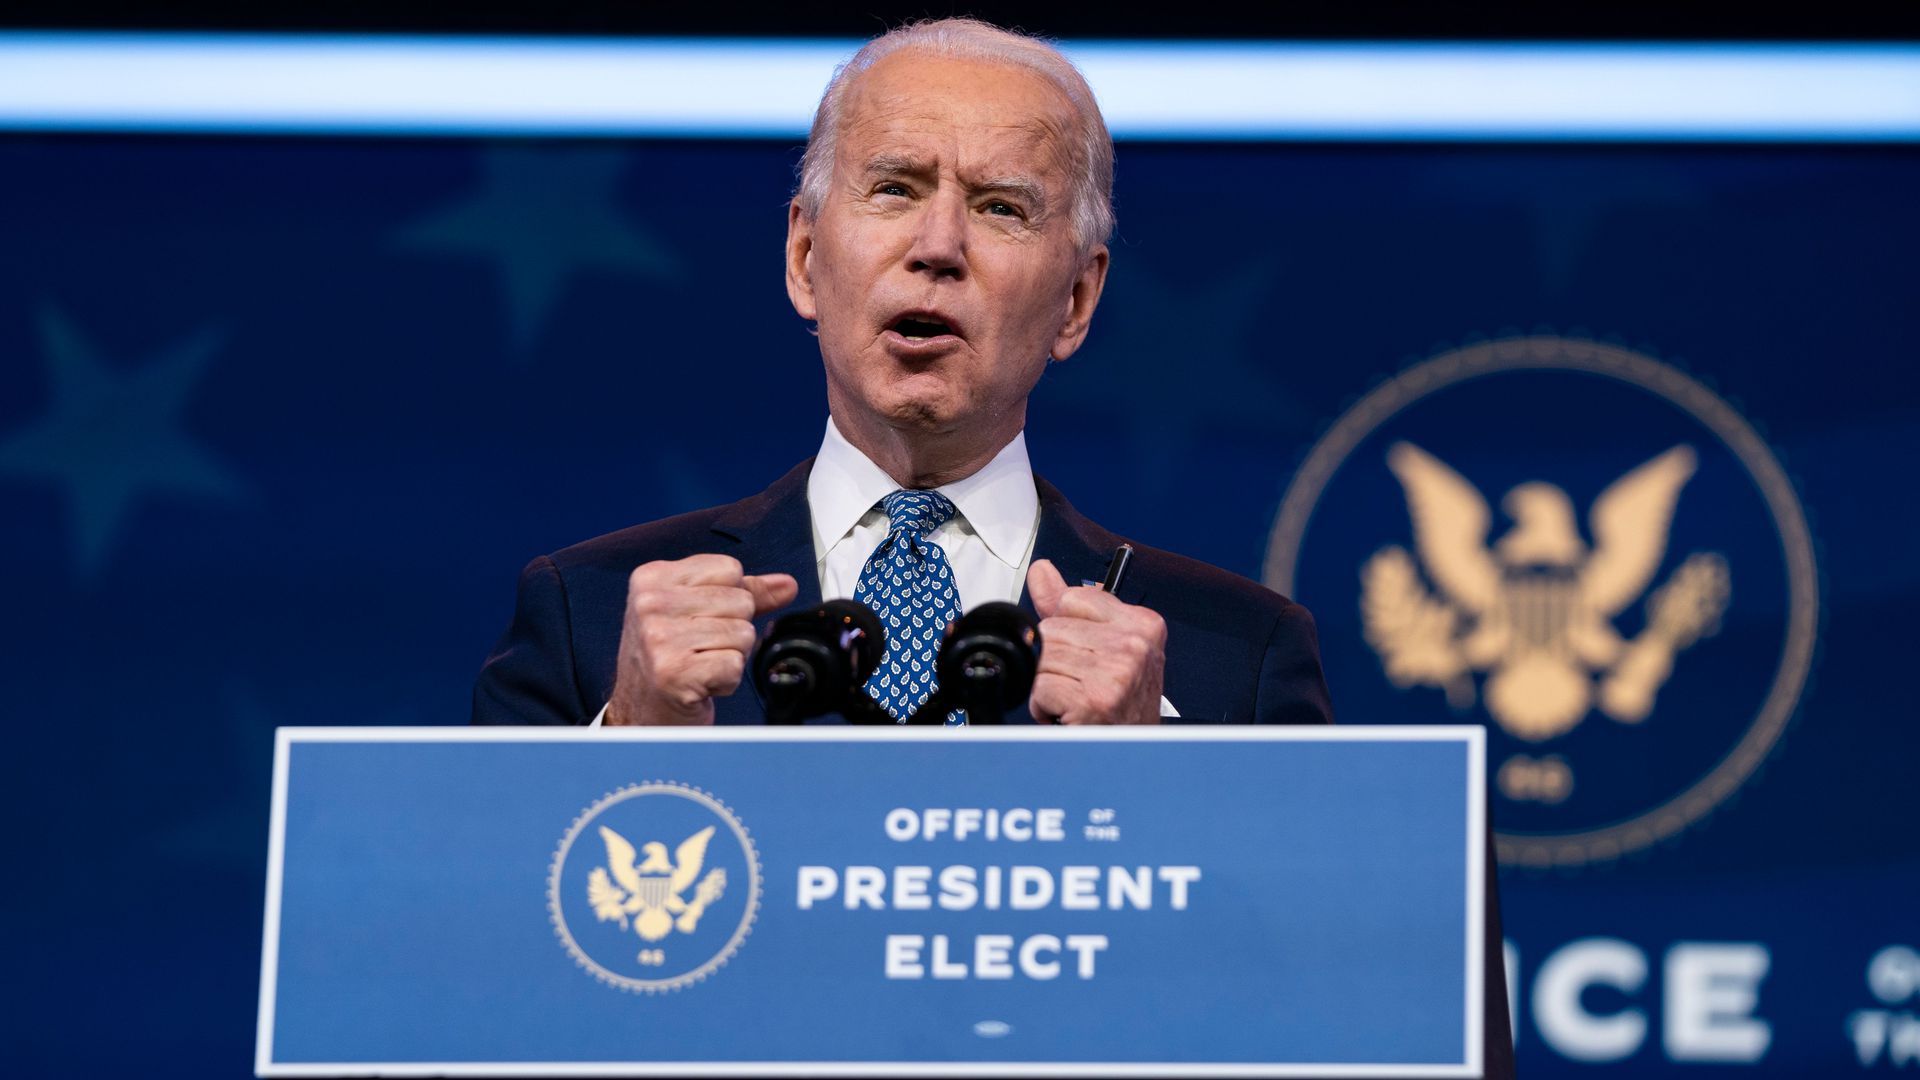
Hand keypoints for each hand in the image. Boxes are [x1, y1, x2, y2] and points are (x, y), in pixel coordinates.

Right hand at [606, 554, 797, 725]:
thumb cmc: (668, 658)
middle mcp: (650, 604)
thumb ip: (744, 593)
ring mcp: (659, 638)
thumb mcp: (695, 612)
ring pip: (743, 633)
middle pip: (741, 600)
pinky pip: (735, 665)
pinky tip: (700, 683)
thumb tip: (786, 585)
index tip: (700, 619)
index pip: (730, 568)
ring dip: (730, 656)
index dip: (730, 598)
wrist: (641, 710)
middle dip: (732, 629)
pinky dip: (726, 680)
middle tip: (699, 648)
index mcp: (653, 578)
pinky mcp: (674, 673)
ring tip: (700, 665)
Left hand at [1025, 558, 1165, 724]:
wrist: (1135, 754)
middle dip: (1053, 660)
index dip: (1067, 630)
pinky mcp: (1094, 699)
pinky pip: (1039, 686)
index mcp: (1142, 624)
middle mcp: (1134, 645)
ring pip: (1042, 656)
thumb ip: (1070, 607)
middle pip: (1051, 628)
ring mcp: (1116, 672)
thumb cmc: (1122, 707)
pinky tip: (1068, 714)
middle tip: (1080, 684)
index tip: (1084, 653)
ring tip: (1075, 700)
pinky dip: (1042, 706)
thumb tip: (1041, 571)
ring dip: (1047, 684)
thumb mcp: (1109, 649)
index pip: (1071, 597)